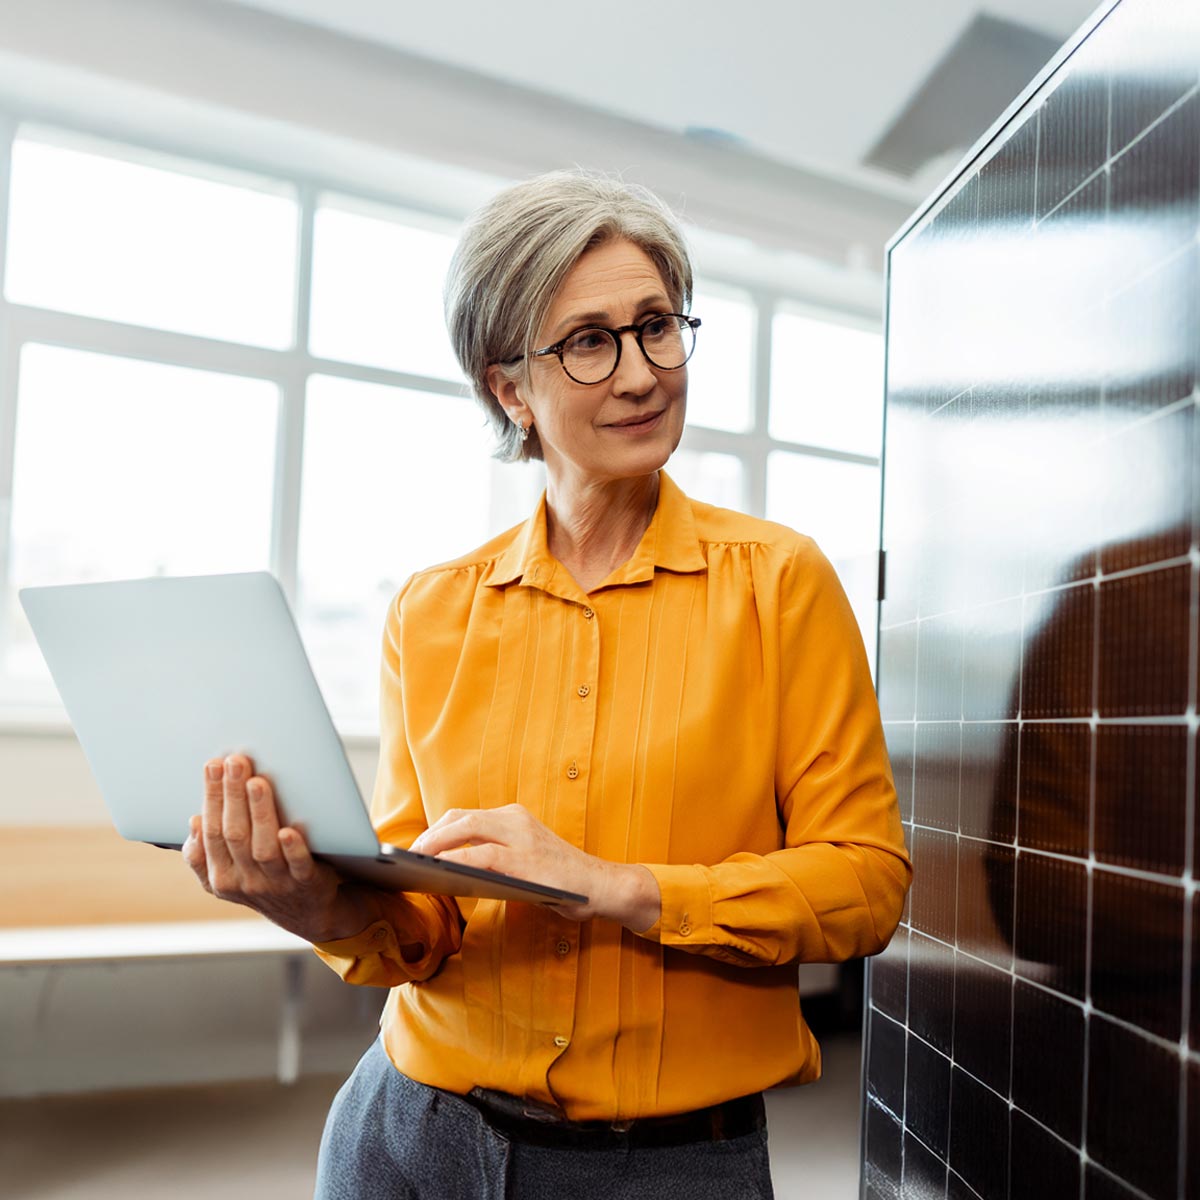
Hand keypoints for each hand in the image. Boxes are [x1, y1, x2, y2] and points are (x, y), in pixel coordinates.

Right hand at [183, 754, 381, 942]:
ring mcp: (276, 884)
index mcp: (220, 877)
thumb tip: (194, 822)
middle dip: (231, 795)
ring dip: (259, 813)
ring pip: (262, 847)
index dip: (211, 798)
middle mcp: (244, 882)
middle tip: (235, 761)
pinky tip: (290, 830)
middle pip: (233, 834)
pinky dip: (293, 849)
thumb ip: (207, 853)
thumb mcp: (229, 874)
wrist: (308, 911)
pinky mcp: (306, 883)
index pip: (211, 831)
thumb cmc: (264, 880)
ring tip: (257, 782)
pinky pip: (298, 866)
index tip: (213, 765)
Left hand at [409, 804, 659, 929]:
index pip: (467, 816)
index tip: (418, 845)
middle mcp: (517, 819)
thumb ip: (497, 855)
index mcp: (516, 817)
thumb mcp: (526, 857)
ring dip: (437, 844)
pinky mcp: (525, 860)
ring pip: (468, 829)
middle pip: (461, 818)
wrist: (602, 886)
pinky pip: (482, 856)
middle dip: (432, 834)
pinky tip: (441, 871)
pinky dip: (457, 860)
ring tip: (419, 861)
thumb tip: (454, 866)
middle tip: (412, 853)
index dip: (439, 829)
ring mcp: (522, 837)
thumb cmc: (561, 878)